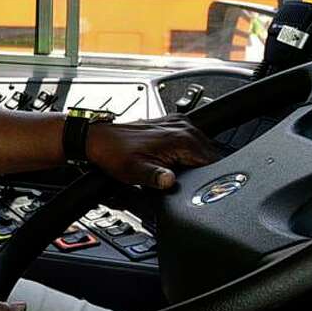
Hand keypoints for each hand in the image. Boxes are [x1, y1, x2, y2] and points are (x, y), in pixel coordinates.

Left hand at [86, 115, 223, 190]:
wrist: (99, 140)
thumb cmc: (114, 154)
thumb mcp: (136, 172)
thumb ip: (156, 178)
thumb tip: (170, 182)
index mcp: (181, 138)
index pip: (213, 161)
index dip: (211, 178)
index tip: (204, 187)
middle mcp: (183, 127)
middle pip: (211, 153)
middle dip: (205, 170)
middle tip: (185, 180)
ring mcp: (179, 123)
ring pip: (203, 147)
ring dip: (197, 161)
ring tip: (177, 171)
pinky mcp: (172, 123)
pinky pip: (192, 139)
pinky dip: (189, 152)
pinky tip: (175, 161)